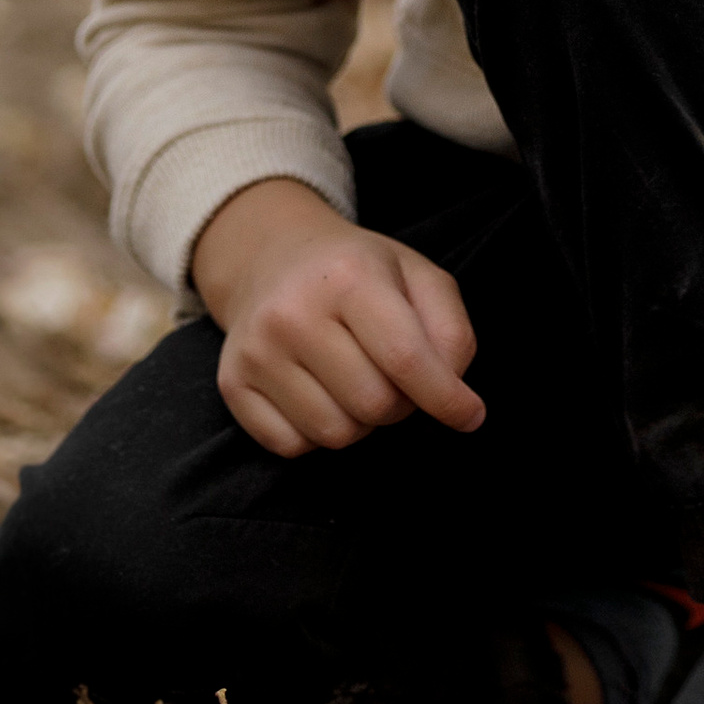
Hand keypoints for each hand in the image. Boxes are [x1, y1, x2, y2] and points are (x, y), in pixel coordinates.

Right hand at [192, 176, 484, 455]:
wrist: (272, 256)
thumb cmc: (357, 272)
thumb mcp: (415, 274)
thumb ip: (450, 330)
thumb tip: (455, 395)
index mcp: (348, 275)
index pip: (407, 359)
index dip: (447, 398)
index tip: (471, 416)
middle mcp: (294, 311)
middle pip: (375, 406)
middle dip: (400, 403)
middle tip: (393, 375)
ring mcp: (257, 350)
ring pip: (336, 434)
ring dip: (359, 421)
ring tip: (354, 378)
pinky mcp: (233, 383)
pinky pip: (293, 447)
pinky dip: (316, 433)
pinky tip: (317, 391)